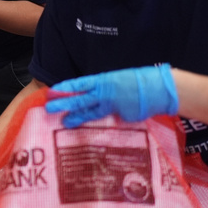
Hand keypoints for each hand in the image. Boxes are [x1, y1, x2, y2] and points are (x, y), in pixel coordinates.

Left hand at [46, 64, 178, 127]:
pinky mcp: (120, 116)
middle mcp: (104, 91)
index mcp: (103, 80)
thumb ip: (103, 88)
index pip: (79, 83)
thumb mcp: (117, 80)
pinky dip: (98, 124)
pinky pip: (107, 120)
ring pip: (90, 111)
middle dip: (64, 103)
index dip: (65, 88)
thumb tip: (93, 96)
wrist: (158, 89)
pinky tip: (90, 127)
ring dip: (76, 116)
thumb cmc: (138, 82)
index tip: (52, 91)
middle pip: (80, 98)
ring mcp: (112, 105)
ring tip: (64, 121)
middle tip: (49, 107)